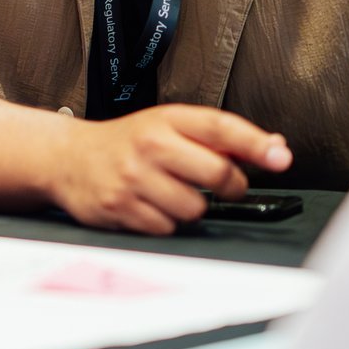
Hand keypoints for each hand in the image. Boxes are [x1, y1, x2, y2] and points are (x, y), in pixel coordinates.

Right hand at [47, 105, 292, 234]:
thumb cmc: (125, 143)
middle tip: (219, 182)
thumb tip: (275, 148)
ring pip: (194, 208)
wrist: (67, 157)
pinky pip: (167, 228)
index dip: (256, 143)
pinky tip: (148, 205)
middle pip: (218, 173)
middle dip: (229, 185)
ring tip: (169, 193)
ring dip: (190, 208)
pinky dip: (164, 222)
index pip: (220, 127)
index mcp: (164, 120)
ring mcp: (133, 177)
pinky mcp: (120, 207)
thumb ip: (218, 137)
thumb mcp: (166, 126)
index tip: (281, 158)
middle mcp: (149, 145)